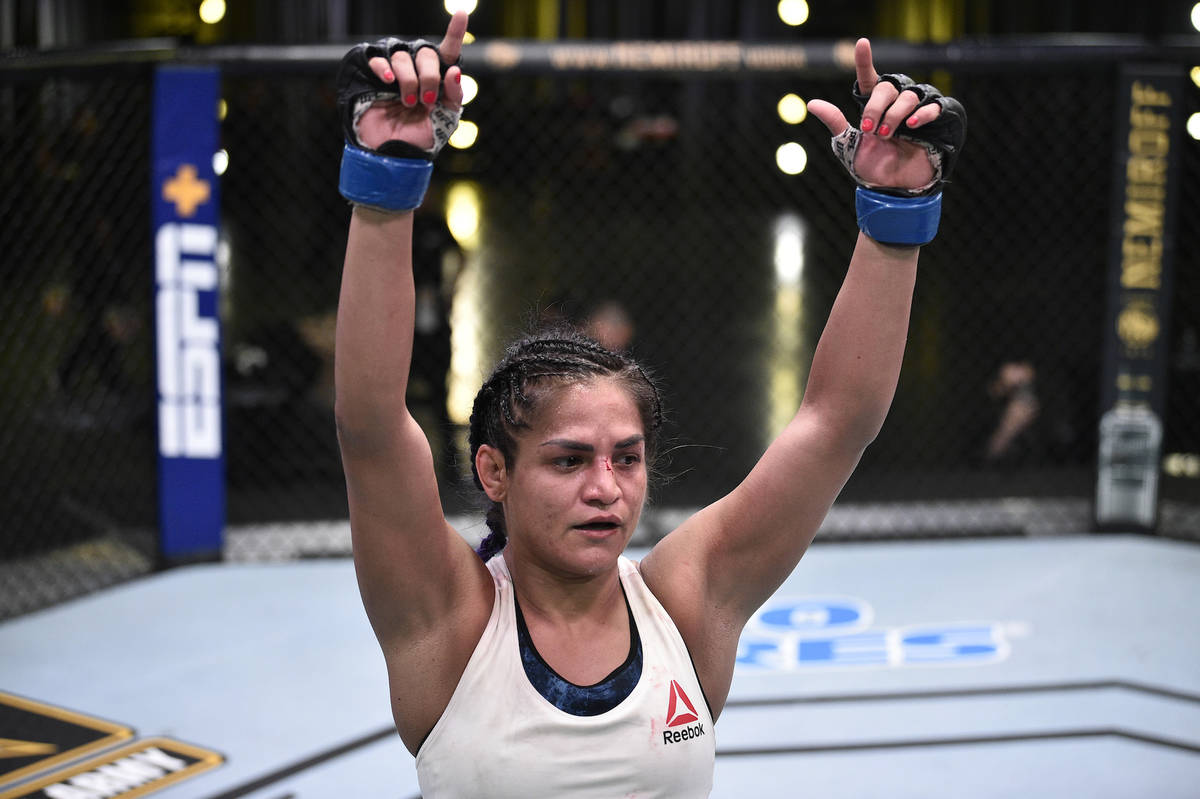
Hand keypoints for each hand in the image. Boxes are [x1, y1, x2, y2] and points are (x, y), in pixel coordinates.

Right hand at [345, 11, 468, 153]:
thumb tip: (454, 70)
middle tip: (426, 100)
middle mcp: (416, 69)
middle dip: (429, 77)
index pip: (448, 51)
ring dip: (409, 80)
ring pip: (403, 56)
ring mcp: (394, 70)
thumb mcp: (445, 119)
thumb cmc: (419, 136)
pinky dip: (384, 68)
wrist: (392, 152)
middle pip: (426, 53)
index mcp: (437, 77)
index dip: (455, 32)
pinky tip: (388, 81)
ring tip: (408, 102)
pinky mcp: (372, 74)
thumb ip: (454, 96)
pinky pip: (378, 58)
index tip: (462, 13)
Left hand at [807, 38, 946, 192]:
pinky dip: (923, 113)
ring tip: (886, 136)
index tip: (861, 43)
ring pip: (908, 95)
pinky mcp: (934, 120)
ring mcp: (915, 109)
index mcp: (872, 106)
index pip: (869, 78)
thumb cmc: (873, 165)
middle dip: (876, 107)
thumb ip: (835, 122)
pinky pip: (933, 105)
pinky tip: (913, 124)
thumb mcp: (849, 144)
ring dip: (894, 115)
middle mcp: (894, 103)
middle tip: (869, 129)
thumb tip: (812, 103)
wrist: (894, 186)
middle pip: (887, 87)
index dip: (865, 60)